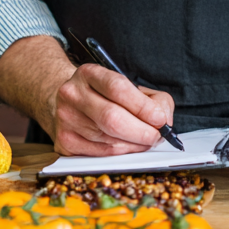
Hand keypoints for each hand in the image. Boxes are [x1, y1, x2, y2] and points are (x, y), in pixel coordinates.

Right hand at [51, 63, 175, 156]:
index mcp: (89, 73)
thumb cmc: (106, 94)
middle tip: (157, 136)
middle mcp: (72, 94)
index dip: (143, 106)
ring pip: (109, 140)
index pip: (117, 88)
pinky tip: (128, 146)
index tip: (160, 118)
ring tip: (144, 140)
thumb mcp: (128, 85)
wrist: (71, 101)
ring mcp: (66, 119)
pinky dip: (122, 153)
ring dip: (135, 145)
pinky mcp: (65, 142)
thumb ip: (153, 99)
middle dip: (142, 131)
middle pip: (112, 118)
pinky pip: (101, 154)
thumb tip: (163, 121)